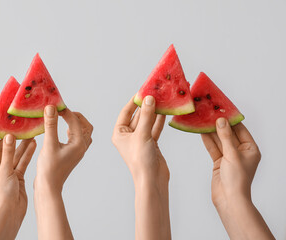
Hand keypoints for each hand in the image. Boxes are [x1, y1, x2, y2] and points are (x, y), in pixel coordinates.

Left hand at [0, 135, 35, 239]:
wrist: (11, 212)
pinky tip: (33, 144)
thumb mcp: (4, 170)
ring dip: (22, 145)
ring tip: (29, 133)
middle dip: (11, 138)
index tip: (1, 122)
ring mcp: (7, 171)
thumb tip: (9, 136)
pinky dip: (27, 153)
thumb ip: (8, 152)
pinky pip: (22, 161)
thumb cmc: (2, 195)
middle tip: (18, 126)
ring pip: (15, 154)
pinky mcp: (17, 175)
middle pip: (4, 148)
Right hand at [35, 106, 92, 191]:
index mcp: (79, 143)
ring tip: (63, 119)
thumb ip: (51, 125)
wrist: (49, 187)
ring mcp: (79, 151)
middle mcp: (82, 147)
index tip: (54, 106)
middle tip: (62, 111)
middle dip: (75, 116)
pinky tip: (62, 132)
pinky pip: (79, 138)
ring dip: (76, 123)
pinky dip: (73, 131)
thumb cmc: (49, 168)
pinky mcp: (74, 154)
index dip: (65, 111)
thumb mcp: (49, 144)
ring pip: (84, 132)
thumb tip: (51, 108)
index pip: (75, 121)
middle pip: (86, 125)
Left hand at [112, 96, 170, 239]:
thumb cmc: (141, 161)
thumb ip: (146, 116)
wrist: (152, 180)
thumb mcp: (142, 135)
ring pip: (148, 121)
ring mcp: (140, 139)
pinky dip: (160, 120)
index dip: (134, 101)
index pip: (126, 112)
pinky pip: (155, 127)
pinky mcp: (151, 143)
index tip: (143, 90)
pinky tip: (165, 110)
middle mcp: (128, 135)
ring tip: (163, 98)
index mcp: (119, 133)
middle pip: (138, 115)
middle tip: (156, 92)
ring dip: (155, 111)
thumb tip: (149, 98)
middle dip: (147, 104)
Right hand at [202, 118, 273, 238]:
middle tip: (210, 113)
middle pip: (228, 134)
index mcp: (250, 149)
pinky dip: (207, 140)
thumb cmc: (237, 179)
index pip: (240, 129)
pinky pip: (213, 148)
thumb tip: (221, 121)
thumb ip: (225, 137)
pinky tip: (201, 131)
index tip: (222, 109)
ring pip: (219, 140)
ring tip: (203, 119)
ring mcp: (229, 157)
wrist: (229, 199)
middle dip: (219, 125)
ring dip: (211, 131)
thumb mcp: (232, 154)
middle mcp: (240, 152)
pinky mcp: (219, 162)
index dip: (231, 119)